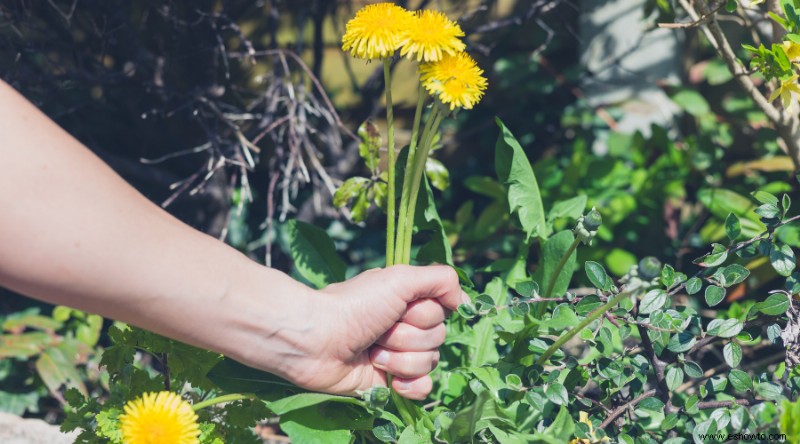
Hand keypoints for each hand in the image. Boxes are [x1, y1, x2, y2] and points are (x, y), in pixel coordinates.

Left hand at [288, 265, 464, 399]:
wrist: (316, 340)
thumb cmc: (355, 305)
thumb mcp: (400, 278)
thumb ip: (440, 280)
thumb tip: (464, 301)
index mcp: (408, 301)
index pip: (442, 312)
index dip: (424, 314)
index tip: (401, 308)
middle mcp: (405, 327)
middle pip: (437, 338)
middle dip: (407, 336)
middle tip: (379, 331)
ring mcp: (398, 356)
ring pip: (429, 363)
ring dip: (400, 358)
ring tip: (372, 352)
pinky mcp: (389, 382)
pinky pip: (423, 388)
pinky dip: (409, 385)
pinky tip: (390, 380)